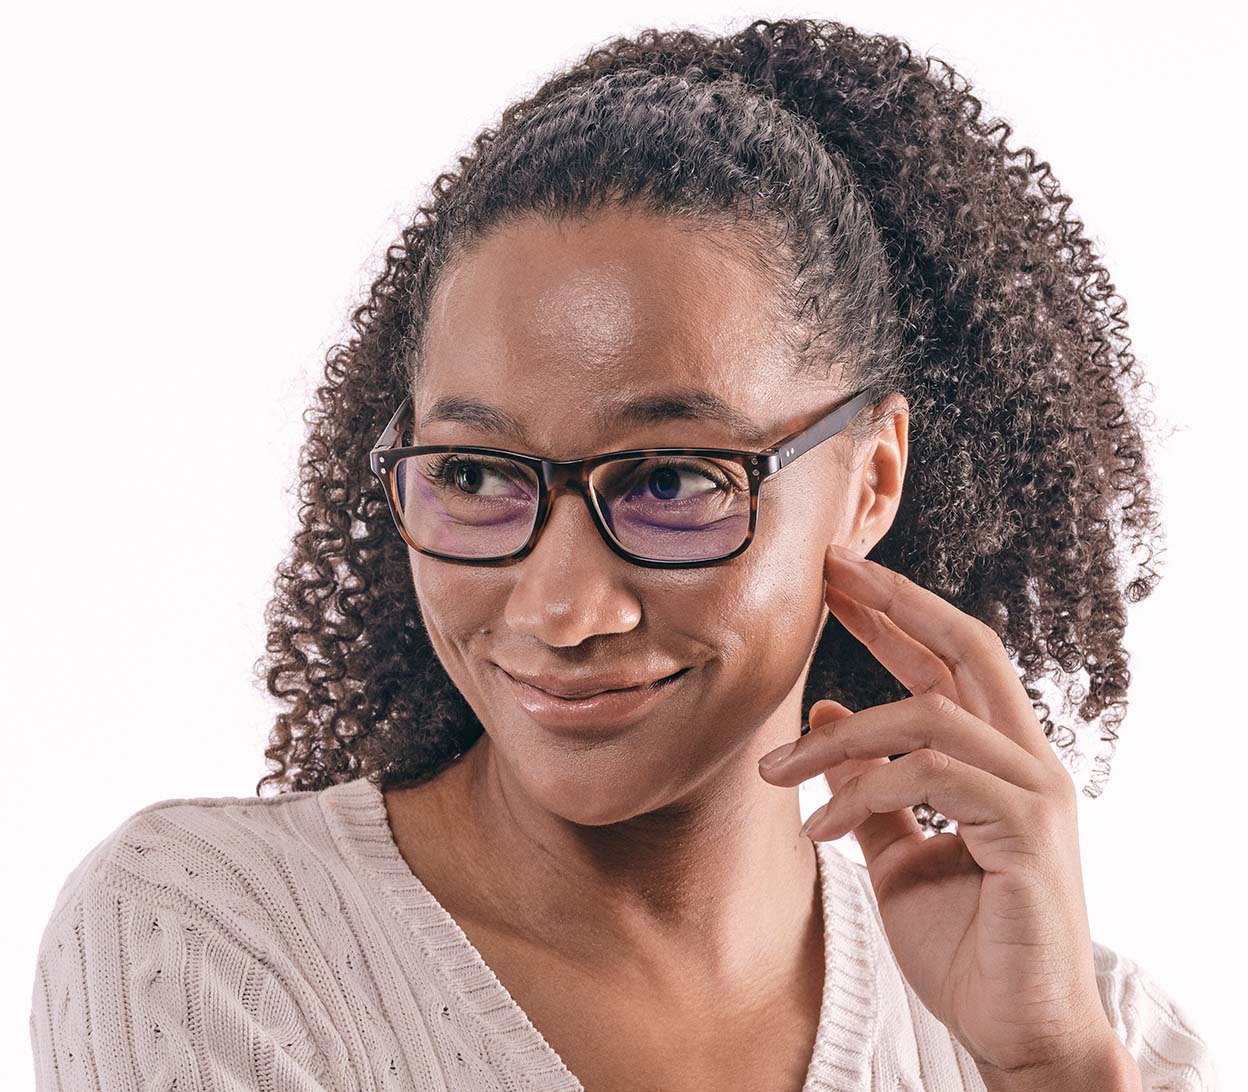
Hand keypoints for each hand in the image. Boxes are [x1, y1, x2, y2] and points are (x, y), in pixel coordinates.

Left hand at [757, 543, 1128, 1082]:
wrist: (1017, 1032)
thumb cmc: (965, 943)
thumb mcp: (899, 852)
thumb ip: (872, 784)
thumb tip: (827, 718)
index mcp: (1001, 758)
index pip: (951, 660)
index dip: (897, 614)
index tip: (836, 581)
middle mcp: (1028, 760)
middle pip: (967, 649)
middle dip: (894, 604)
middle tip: (827, 573)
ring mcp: (1035, 791)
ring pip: (927, 716)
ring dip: (837, 743)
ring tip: (777, 775)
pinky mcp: (1028, 830)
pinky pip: (929, 779)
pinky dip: (862, 793)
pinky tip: (822, 830)